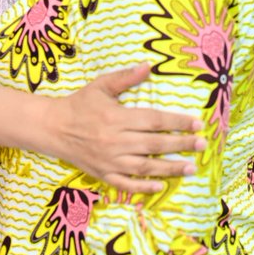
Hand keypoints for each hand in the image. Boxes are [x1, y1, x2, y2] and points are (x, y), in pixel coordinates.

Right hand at [49, 64, 205, 194]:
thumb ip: (126, 78)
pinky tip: (160, 187)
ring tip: (191, 168)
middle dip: (181, 145)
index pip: (154, 120)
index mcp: (116, 118)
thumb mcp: (100, 86)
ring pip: (145, 167)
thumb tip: (149, 67)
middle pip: (154, 144)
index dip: (177, 123)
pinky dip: (144, 187)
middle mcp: (115, 141)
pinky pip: (127, 184)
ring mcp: (109, 160)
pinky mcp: (103, 174)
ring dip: (170, 168)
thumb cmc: (79, 104)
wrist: (52, 127)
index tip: (197, 124)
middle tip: (201, 145)